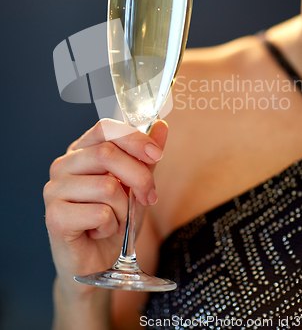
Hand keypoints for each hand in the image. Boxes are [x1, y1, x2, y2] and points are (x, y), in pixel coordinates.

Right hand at [44, 119, 167, 297]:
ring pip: (107, 187)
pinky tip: (102, 232)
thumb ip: (145, 157)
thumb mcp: (136, 186)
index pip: (105, 128)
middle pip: (107, 154)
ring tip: (118, 220)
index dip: (134, 138)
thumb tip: (161, 125)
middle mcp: (63, 165)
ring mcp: (54, 190)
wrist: (98, 263)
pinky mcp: (55, 216)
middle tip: (149, 197)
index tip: (156, 155)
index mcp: (81, 151)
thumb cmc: (114, 220)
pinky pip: (100, 213)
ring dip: (125, 210)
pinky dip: (112, 226)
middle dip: (139, 177)